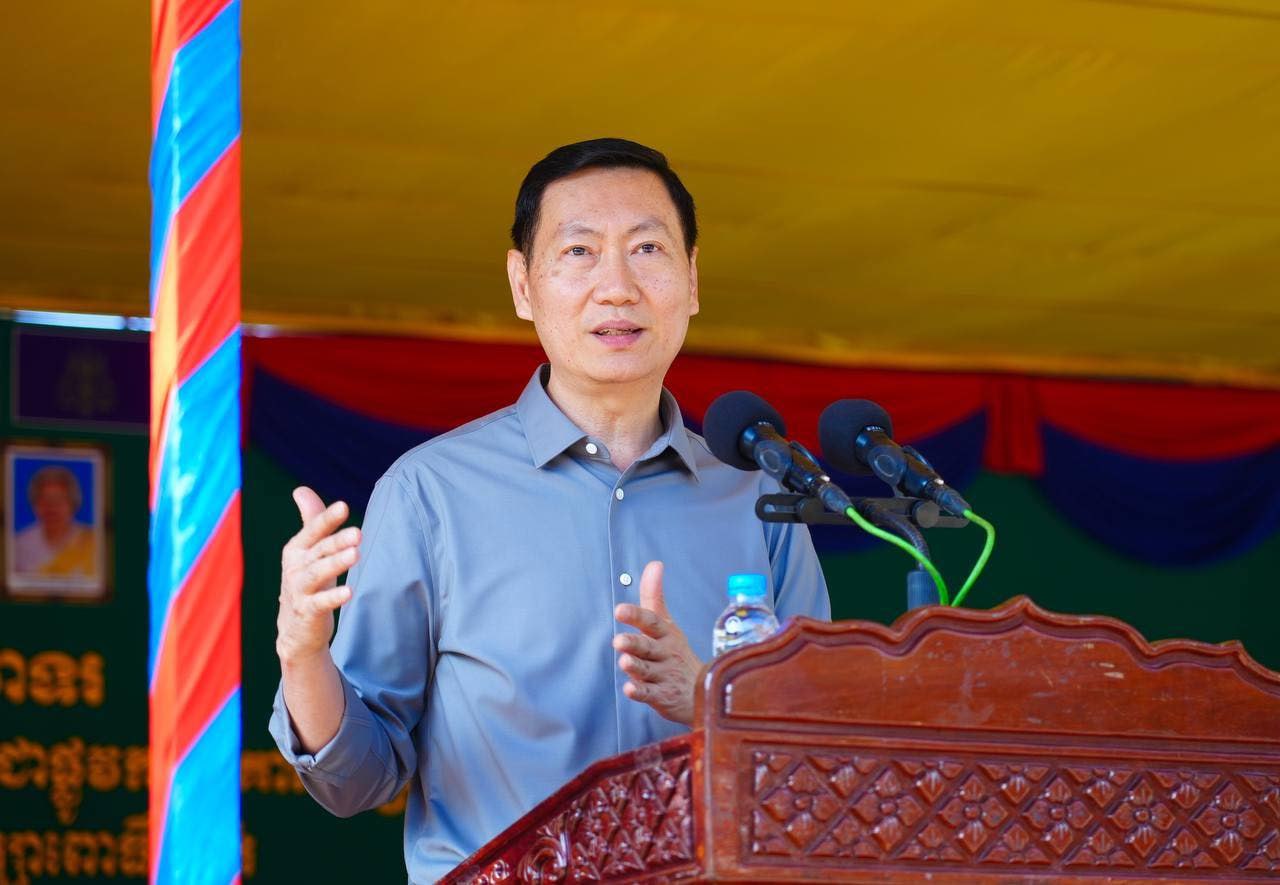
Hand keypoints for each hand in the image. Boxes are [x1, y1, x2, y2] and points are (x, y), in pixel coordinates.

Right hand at [276, 486, 360, 665]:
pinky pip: (320, 603)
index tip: (344, 506)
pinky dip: (334, 597)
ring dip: (336, 563)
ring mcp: (300, 590)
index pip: (313, 530)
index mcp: (297, 549)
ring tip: (356, 555)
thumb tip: (300, 489)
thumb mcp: (308, 551)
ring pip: (318, 574)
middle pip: (319, 550)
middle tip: (358, 533)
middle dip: (337, 540)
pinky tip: (350, 591)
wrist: (295, 628)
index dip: (328, 518)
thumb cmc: (306, 582)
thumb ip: (310, 521)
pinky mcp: (307, 611)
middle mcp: (295, 567)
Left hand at [613, 561, 702, 726]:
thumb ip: (654, 596)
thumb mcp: (667, 624)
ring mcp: (665, 676)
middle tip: (619, 641)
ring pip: (648, 670)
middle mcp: (665, 653)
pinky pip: (650, 694)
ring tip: (624, 661)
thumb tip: (655, 564)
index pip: (651, 622)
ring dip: (636, 666)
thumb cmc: (676, 653)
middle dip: (634, 643)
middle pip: (648, 647)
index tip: (620, 610)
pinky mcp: (663, 697)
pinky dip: (640, 692)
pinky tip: (629, 689)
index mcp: (666, 634)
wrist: (702, 691)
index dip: (636, 616)